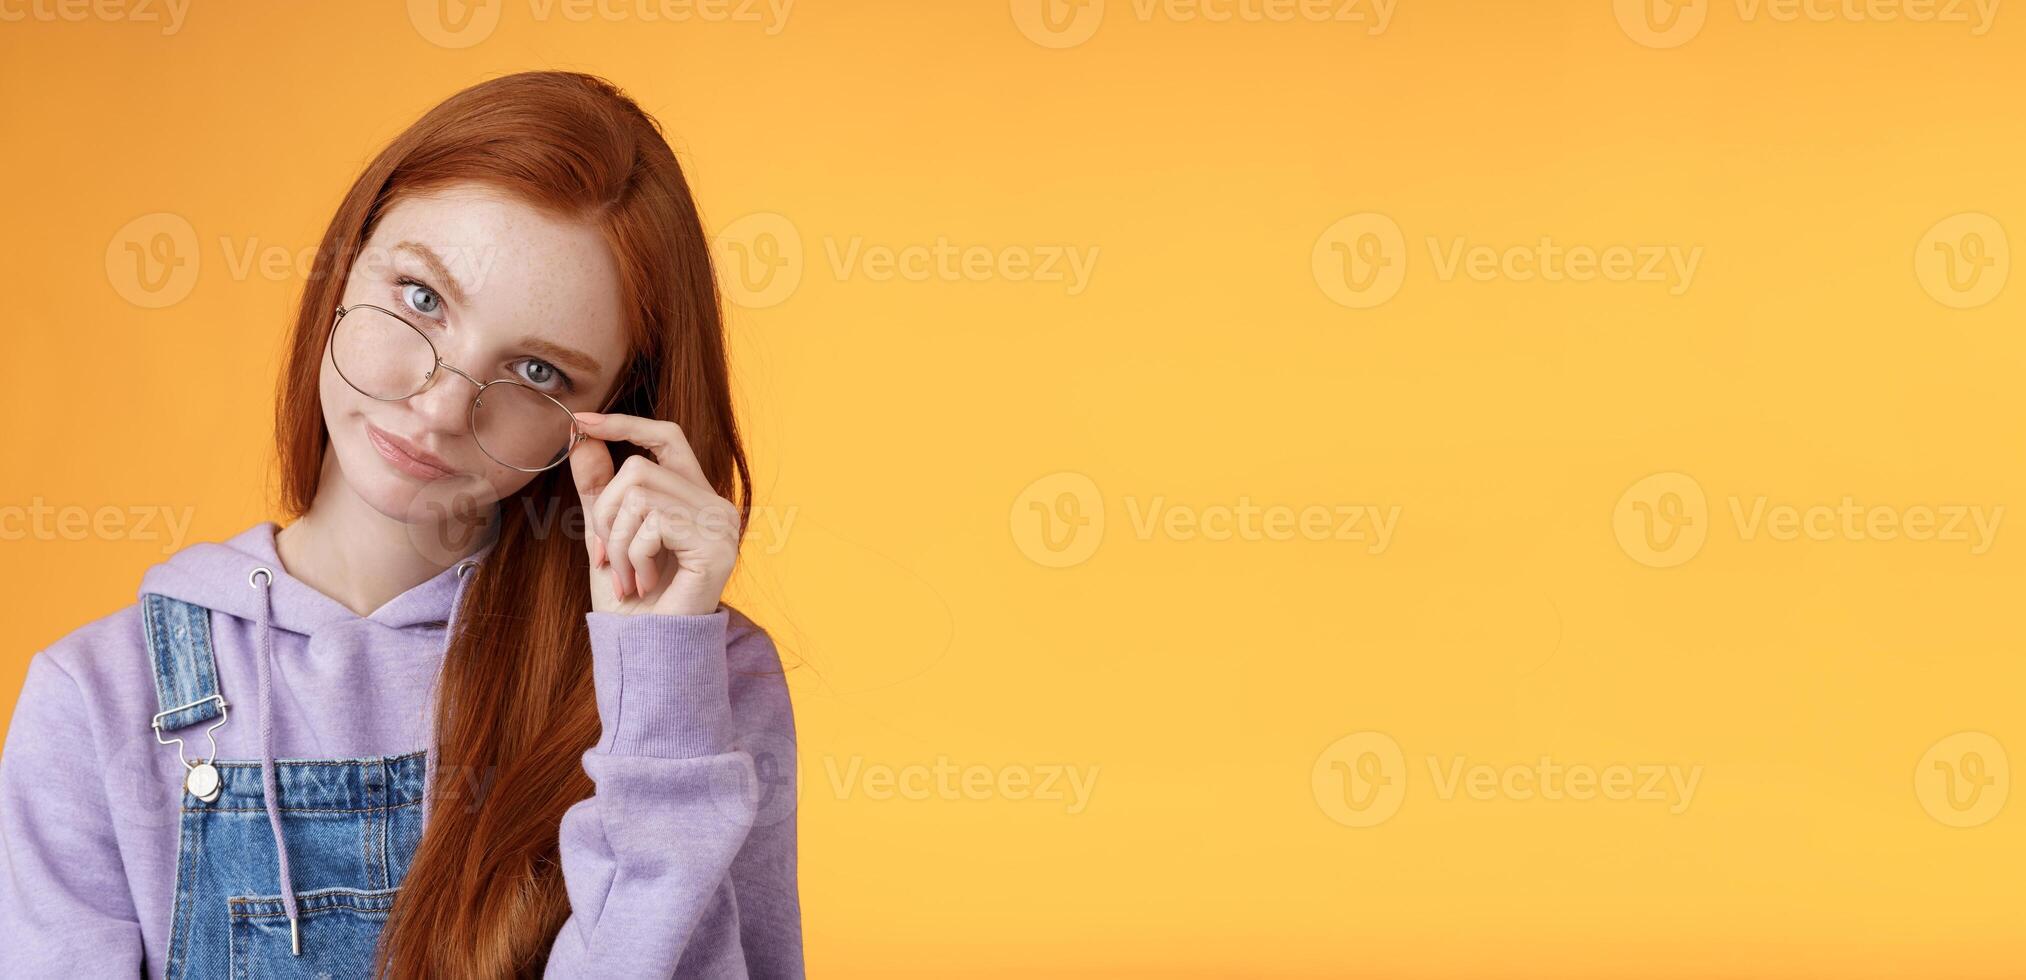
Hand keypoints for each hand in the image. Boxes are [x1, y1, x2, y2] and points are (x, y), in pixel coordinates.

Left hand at [567, 411, 741, 615]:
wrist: (650, 650)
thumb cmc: (631, 600)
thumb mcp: (606, 536)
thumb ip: (598, 488)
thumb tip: (582, 438)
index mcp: (693, 497)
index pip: (666, 438)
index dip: (626, 424)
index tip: (582, 422)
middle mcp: (715, 504)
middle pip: (638, 469)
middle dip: (606, 515)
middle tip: (606, 558)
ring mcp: (720, 523)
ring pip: (639, 495)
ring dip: (616, 542)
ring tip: (624, 577)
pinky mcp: (716, 544)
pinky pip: (652, 524)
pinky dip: (633, 556)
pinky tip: (642, 583)